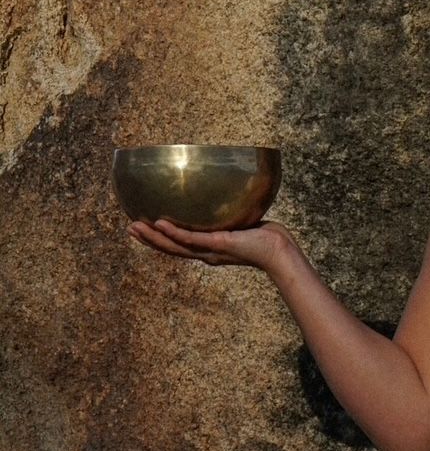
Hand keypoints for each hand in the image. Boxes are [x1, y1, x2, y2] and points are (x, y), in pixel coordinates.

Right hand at [125, 216, 298, 273]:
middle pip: (170, 248)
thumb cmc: (266, 237)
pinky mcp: (218, 244)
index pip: (178, 245)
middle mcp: (206, 253)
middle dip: (148, 239)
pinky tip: (159, 223)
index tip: (142, 228)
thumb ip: (229, 216)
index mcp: (209, 249)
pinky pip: (191, 239)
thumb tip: (225, 198)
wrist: (279, 250)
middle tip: (128, 229)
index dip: (159, 239)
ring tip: (134, 227)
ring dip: (153, 237)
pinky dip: (174, 232)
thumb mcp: (242, 224)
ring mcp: (211, 250)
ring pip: (175, 246)